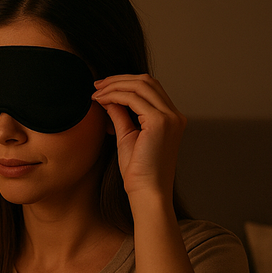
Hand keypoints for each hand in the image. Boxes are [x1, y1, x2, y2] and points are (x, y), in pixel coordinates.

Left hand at [92, 74, 185, 203]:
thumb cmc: (138, 172)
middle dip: (119, 80)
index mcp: (171, 118)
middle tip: (97, 85)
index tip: (103, 88)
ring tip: (96, 93)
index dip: (125, 83)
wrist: (147, 193)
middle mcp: (174, 115)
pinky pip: (133, 98)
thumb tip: (109, 97)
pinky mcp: (159, 122)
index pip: (150, 89)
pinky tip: (101, 101)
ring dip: (115, 85)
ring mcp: (170, 117)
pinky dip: (115, 95)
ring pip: (141, 85)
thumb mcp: (127, 136)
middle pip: (147, 81)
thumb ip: (121, 114)